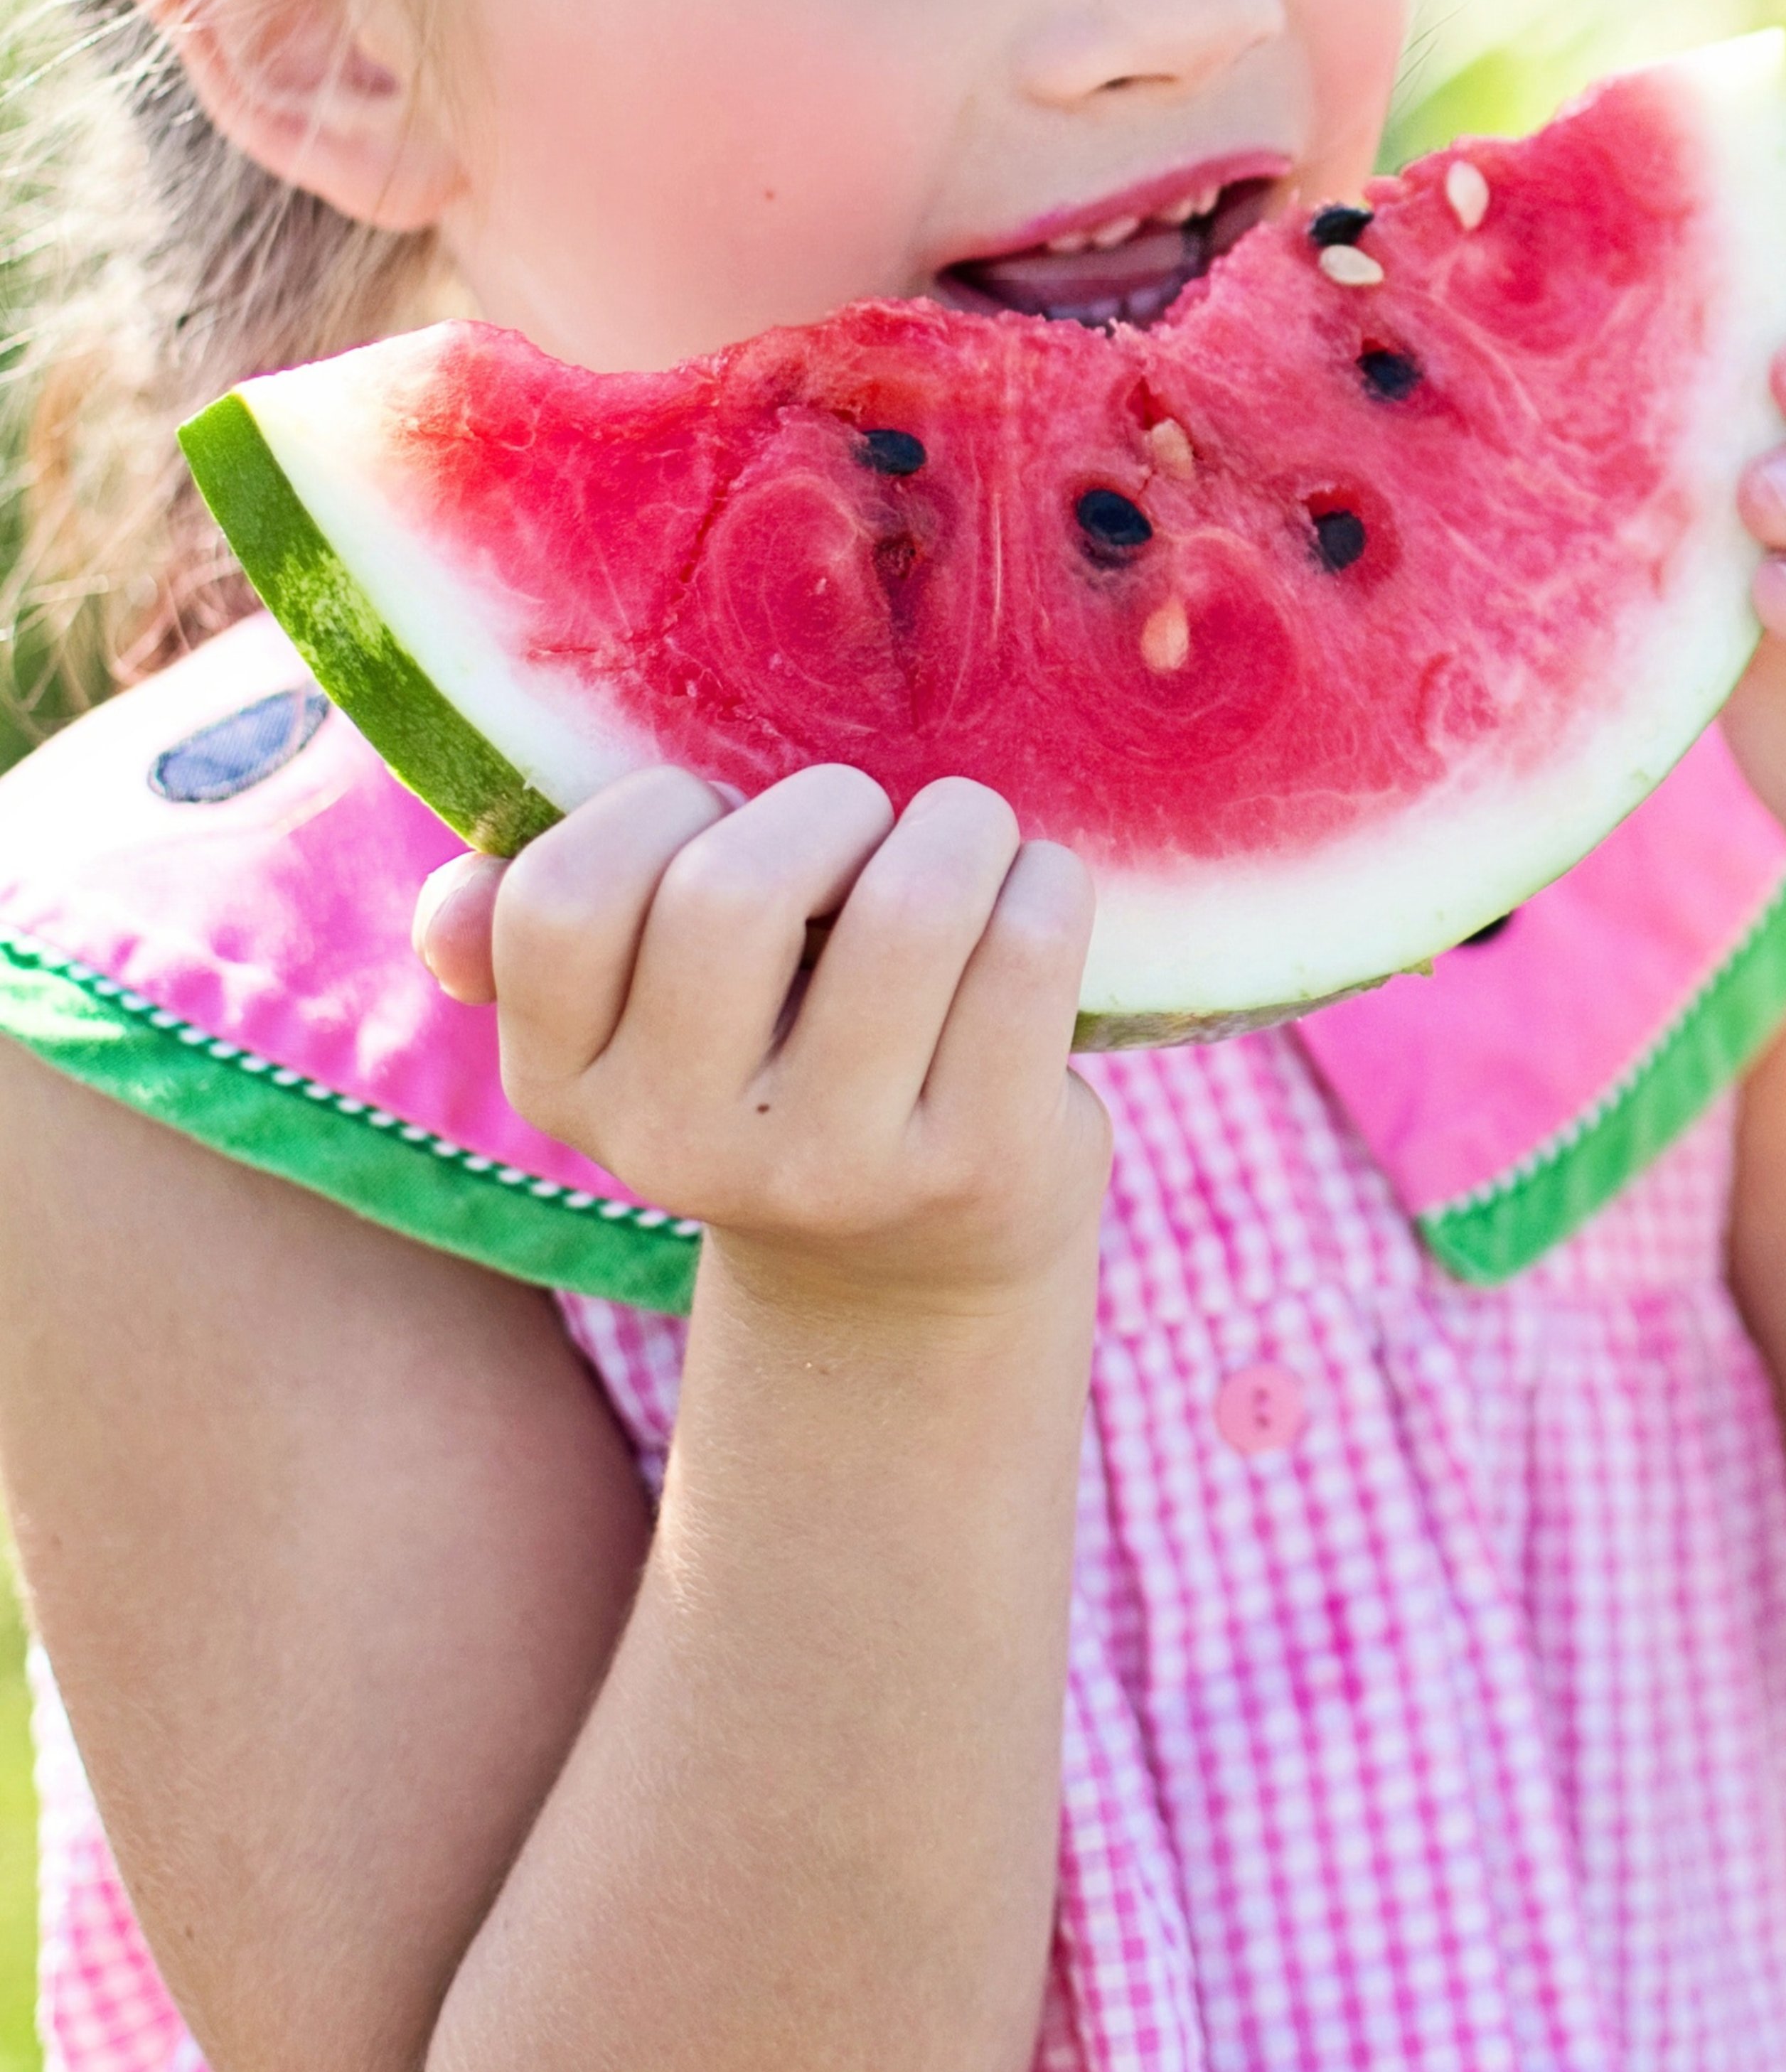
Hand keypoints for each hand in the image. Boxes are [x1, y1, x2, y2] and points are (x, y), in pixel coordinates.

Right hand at [413, 765, 1111, 1311]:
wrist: (913, 1264)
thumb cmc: (776, 1073)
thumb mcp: (643, 1030)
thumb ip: (536, 948)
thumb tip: (451, 908)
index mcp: (567, 1086)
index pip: (560, 900)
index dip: (655, 809)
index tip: (720, 819)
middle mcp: (682, 1148)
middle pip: (732, 894)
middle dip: (826, 807)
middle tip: (868, 825)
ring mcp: (837, 1169)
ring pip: (909, 910)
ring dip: (957, 827)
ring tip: (966, 842)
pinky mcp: (978, 1166)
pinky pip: (1026, 952)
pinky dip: (1047, 884)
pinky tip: (1035, 896)